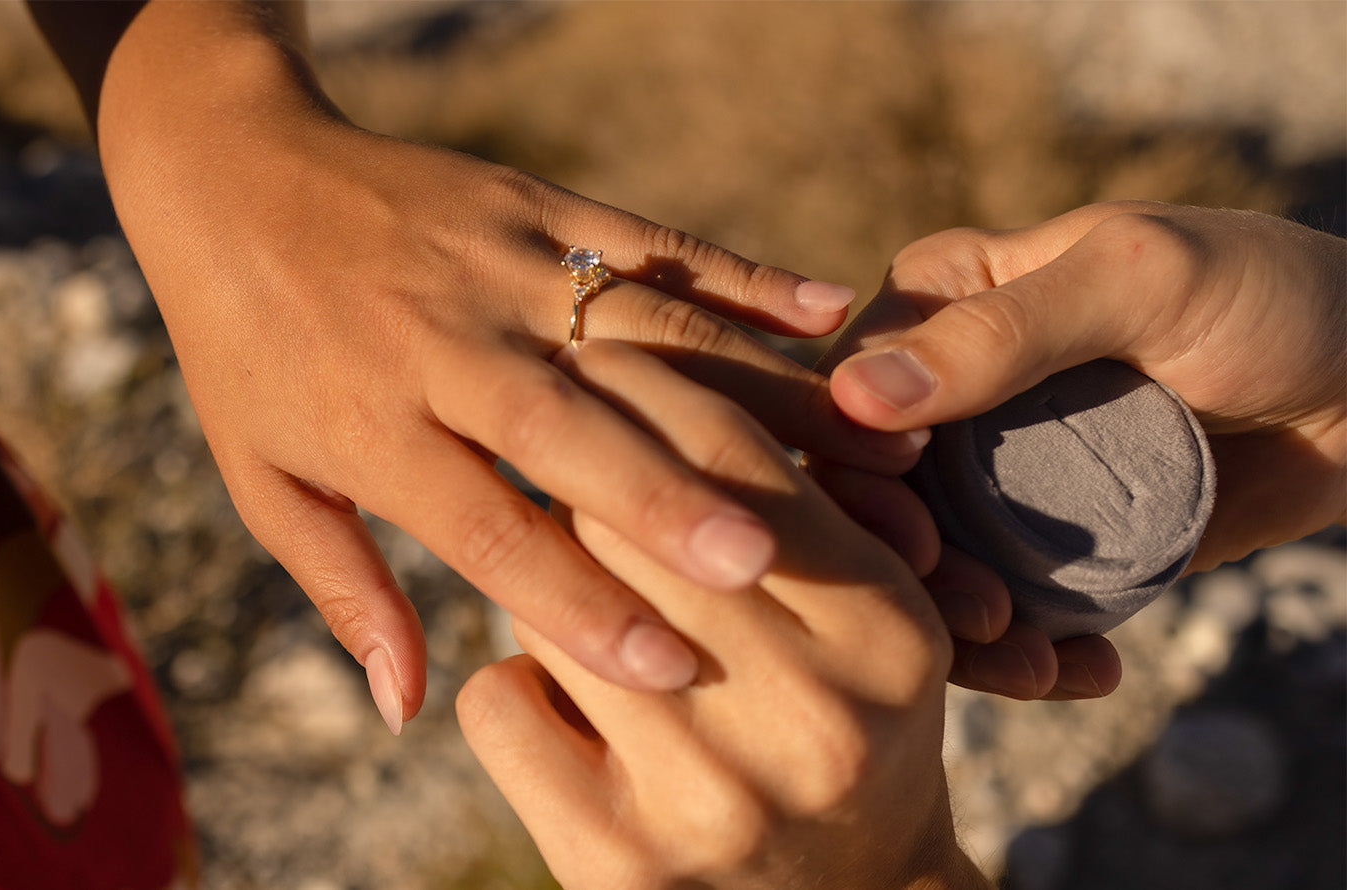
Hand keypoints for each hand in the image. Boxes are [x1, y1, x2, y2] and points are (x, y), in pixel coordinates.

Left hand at [85, 1, 922, 726]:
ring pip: (640, 333)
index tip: (664, 670)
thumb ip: (346, 589)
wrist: (229, 174)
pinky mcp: (537, 204)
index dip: (573, 601)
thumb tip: (405, 708)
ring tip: (856, 451)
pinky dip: (742, 275)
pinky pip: (651, 240)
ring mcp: (498, 265)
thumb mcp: (263, 478)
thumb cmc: (250, 352)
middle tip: (760, 563)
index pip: (484, 526)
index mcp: (374, 423)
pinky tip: (828, 312)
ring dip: (751, 392)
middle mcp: (444, 343)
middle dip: (666, 496)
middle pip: (569, 427)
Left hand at [458, 341, 985, 889]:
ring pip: (549, 606)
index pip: (734, 458)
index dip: (650, 384)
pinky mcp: (614, 862)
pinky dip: (513, 682)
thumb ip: (812, 518)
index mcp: (886, 631)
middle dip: (577, 469)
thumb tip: (695, 389)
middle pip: (624, 518)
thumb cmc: (853, 738)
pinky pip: (499, 704)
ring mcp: (709, 797)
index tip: (595, 347)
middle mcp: (811, 717)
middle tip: (554, 436)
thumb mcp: (877, 633)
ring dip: (545, 580)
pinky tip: (562, 694)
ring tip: (571, 577)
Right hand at [817, 201, 1345, 698]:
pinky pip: (997, 601)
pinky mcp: (1037, 536)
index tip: (914, 538)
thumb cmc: (1266, 296)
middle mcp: (942, 388)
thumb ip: (1001, 333)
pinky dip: (1025, 654)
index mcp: (935, 300)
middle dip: (907, 570)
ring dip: (959, 630)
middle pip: (870, 493)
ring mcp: (989, 470)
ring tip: (1034, 666)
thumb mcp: (1139, 285)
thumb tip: (855, 394)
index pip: (841, 391)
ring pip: (924, 563)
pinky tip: (1081, 672)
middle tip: (981, 619)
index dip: (852, 474)